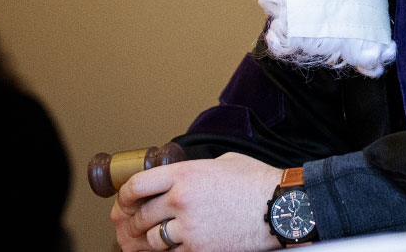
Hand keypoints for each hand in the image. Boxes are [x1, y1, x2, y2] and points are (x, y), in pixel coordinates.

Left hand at [111, 153, 284, 251]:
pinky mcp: (200, 249)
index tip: (124, 202)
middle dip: (129, 223)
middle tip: (127, 226)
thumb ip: (196, 170)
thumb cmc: (258, 183)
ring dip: (140, 243)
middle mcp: (182, 200)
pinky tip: (162, 251)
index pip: (136, 186)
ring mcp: (189, 228)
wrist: (281, 207)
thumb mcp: (224, 162)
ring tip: (137, 242)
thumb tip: (181, 179)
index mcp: (185, 174)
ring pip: (149, 240)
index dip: (124, 197)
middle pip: (139, 216)